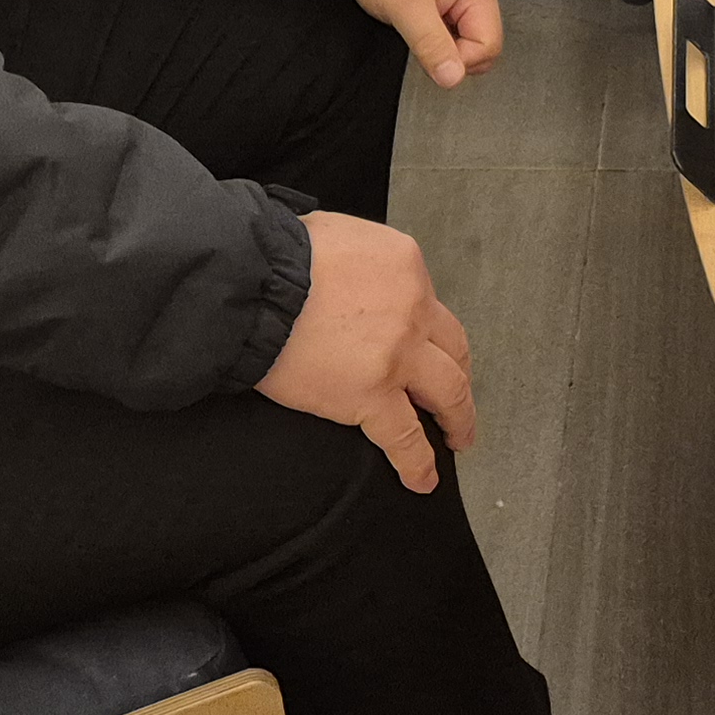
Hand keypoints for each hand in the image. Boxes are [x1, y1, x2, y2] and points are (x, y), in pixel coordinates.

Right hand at [255, 210, 476, 489]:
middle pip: (453, 349)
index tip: (424, 350)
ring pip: (449, 393)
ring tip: (457, 438)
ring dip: (458, 419)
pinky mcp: (373, 396)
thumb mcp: (338, 234)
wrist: (255, 285)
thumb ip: (364, 259)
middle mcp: (414, 308)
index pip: (428, 305)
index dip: (427, 332)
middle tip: (457, 396)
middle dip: (459, 374)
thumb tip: (357, 274)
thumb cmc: (282, 256)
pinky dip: (419, 463)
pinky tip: (424, 479)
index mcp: (406, 266)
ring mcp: (398, 355)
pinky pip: (406, 437)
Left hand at [348, 0, 503, 89]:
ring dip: (440, 42)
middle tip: (419, 36)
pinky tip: (415, 20)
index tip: (428, 52)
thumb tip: (453, 79)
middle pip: (481, 42)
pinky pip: (451, 27)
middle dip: (451, 52)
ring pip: (464, 38)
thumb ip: (432, 44)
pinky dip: (434, 33)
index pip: (489, 44)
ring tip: (414, 23)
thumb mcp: (405, 5)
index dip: (460, 60)